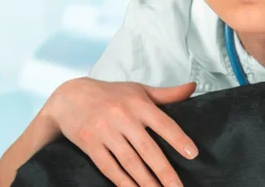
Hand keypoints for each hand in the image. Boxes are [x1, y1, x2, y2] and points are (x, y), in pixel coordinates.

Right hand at [43, 77, 197, 186]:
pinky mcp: (90, 144)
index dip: (179, 139)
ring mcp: (105, 132)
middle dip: (164, 171)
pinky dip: (122, 182)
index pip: (164, 124)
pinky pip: (109, 167)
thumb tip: (193, 87)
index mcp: (139, 104)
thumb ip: (167, 94)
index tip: (193, 154)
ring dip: (145, 181)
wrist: (71, 96)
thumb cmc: (113, 93)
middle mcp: (123, 118)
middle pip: (148, 149)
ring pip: (130, 162)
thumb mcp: (139, 89)